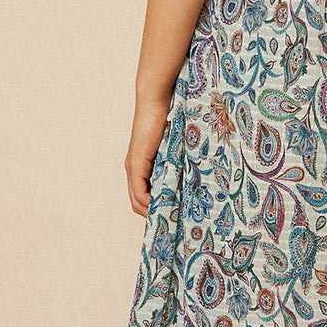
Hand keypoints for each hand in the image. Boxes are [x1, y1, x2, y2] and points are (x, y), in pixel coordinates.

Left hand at [125, 94, 169, 216]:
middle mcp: (134, 169)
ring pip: (138, 201)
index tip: (173, 218)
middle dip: (155, 216)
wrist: (157, 101)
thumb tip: (193, 178)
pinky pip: (139, 192)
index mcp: (143, 166)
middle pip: (138, 203)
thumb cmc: (169, 118)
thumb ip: (178, 162)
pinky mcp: (136, 164)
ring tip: (172, 219)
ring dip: (154, 212)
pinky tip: (164, 207)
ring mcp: (133, 167)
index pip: (144, 197)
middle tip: (174, 225)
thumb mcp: (176, 146)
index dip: (156, 209)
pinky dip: (150, 203)